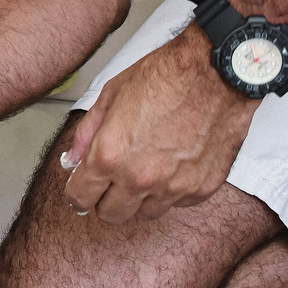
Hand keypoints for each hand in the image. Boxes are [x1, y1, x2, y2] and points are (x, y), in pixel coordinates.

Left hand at [61, 26, 255, 223]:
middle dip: (105, 199)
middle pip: (111, 214)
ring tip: (145, 167)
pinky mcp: (202, 188)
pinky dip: (171, 190)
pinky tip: (173, 164)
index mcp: (111, 155)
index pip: (81, 198)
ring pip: (145, 214)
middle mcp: (140, 178)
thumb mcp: (111, 94)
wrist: (215, 72)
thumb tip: (72, 159)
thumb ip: (87, 133)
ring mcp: (174, 187)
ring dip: (140, 197)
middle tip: (111, 179)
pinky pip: (178, 203)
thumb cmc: (164, 76)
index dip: (77, 192)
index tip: (82, 187)